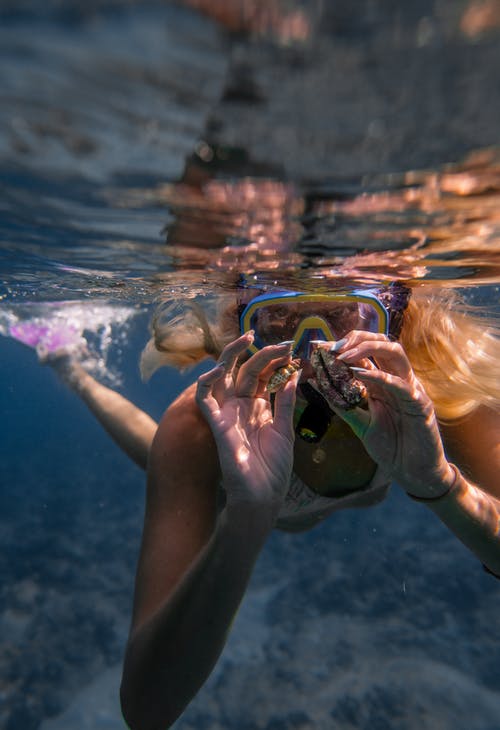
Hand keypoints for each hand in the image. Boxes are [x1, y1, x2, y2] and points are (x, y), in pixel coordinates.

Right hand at [196, 333, 298, 521]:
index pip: (262, 375)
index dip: (275, 360)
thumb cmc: (274, 469)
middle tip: (282, 344)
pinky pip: (204, 398)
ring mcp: (228, 413)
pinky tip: (219, 368)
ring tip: (248, 339)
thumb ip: (285, 402)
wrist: (263, 496)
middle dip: (263, 354)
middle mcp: (241, 406)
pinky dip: (206, 380)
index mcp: (258, 407)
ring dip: (231, 355)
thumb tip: (293, 374)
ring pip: (222, 375)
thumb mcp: (285, 430)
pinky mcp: (216, 424)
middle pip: (246, 370)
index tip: (293, 350)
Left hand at [319, 331, 454, 497]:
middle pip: (381, 343)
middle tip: (332, 347)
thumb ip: (341, 404)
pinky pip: (401, 384)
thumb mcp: (360, 424)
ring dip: (368, 349)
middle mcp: (397, 379)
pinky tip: (360, 374)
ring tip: (343, 355)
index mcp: (382, 382)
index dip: (341, 346)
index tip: (317, 345)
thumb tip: (317, 383)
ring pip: (394, 353)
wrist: (413, 473)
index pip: (363, 354)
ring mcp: (410, 389)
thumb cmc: (390, 447)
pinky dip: (380, 376)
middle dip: (356, 339)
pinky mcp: (420, 404)